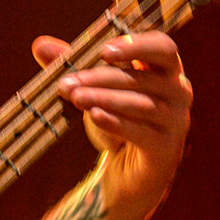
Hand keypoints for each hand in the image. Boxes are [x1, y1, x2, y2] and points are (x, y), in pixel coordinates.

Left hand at [33, 31, 190, 215]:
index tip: (103, 51)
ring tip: (75, 97)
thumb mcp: (93, 92)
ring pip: (142, 104)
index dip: (136, 45)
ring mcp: (176, 122)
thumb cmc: (115, 123)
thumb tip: (40, 44)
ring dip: (105, 98)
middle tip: (68, 82)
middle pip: (143, 78)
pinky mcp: (165, 149)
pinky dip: (117, 123)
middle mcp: (179, 92)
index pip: (162, 47)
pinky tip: (94, 115)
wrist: (128, 174)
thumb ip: (72, 67)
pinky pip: (141, 133)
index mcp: (166, 71)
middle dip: (102, 78)